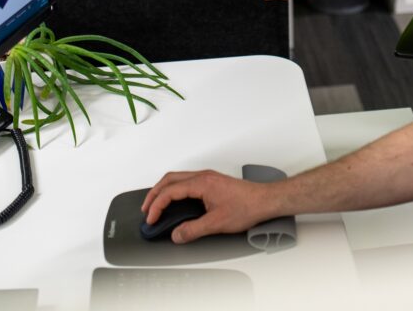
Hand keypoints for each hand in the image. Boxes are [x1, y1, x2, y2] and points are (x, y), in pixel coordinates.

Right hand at [141, 170, 272, 243]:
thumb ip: (193, 230)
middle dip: (154, 194)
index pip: (170, 191)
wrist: (265, 200)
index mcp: (201, 183)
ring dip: (164, 190)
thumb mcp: (217, 223)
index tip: (152, 219)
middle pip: (169, 179)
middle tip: (147, 209)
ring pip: (177, 178)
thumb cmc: (247, 206)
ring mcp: (208, 177)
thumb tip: (177, 235)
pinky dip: (175, 190)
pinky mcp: (212, 182)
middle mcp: (203, 176)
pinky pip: (186, 181)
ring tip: (156, 205)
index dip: (157, 205)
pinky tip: (175, 201)